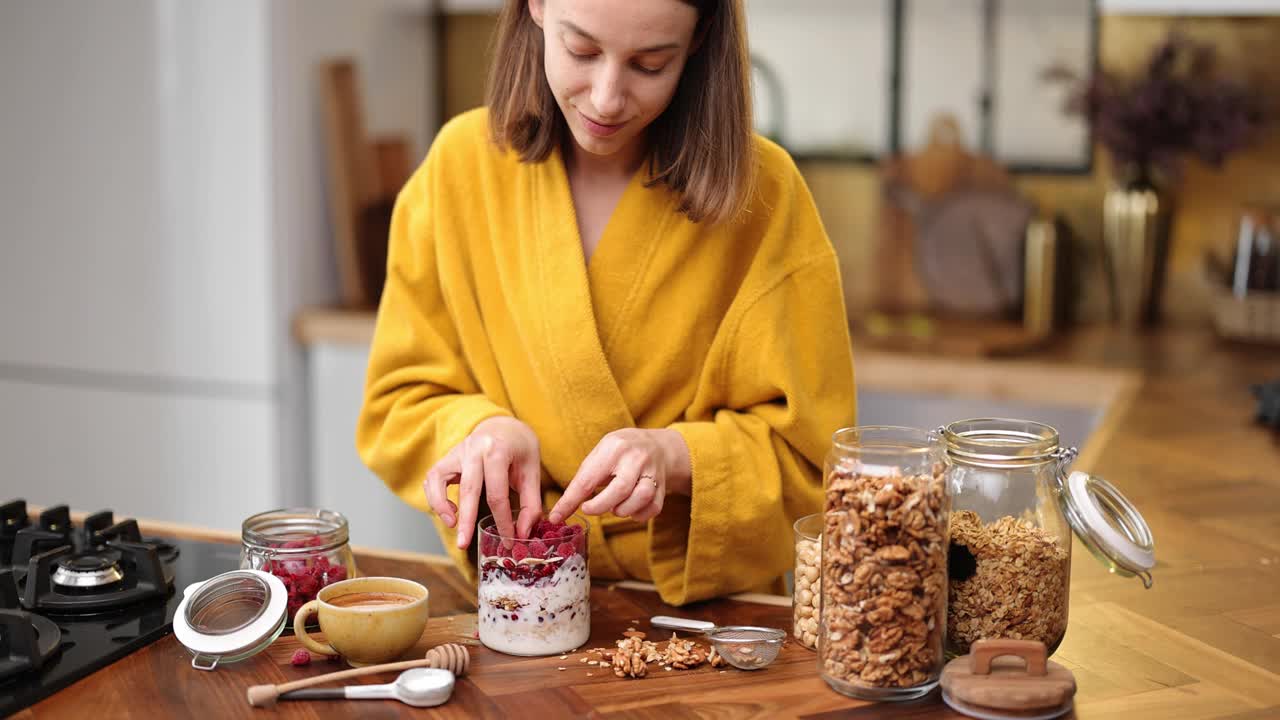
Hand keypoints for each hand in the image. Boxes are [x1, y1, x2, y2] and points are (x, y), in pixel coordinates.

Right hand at [423, 416, 542, 548]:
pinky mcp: (447, 458)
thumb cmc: (520, 449)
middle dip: (466, 520)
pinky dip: (435, 496)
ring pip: (439, 479)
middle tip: (464, 544)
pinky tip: (449, 511)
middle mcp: (474, 449)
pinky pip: (432, 478)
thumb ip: (531, 504)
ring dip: (441, 505)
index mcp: (498, 451)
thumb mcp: (533, 472)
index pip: (498, 494)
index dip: (503, 521)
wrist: (504, 425)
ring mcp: (457, 452)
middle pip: (467, 489)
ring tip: (451, 525)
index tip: (508, 541)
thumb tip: (523, 533)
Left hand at [548, 428, 689, 523]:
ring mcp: (653, 472)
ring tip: (614, 506)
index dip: (570, 501)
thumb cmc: (619, 453)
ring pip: (640, 499)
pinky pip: (652, 508)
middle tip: (589, 509)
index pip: (588, 479)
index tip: (556, 517)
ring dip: (622, 510)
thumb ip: (584, 478)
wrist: (656, 446)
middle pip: (619, 490)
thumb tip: (562, 509)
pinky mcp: (663, 487)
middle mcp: (636, 458)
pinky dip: (638, 515)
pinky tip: (630, 509)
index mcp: (614, 447)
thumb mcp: (600, 454)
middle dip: (600, 506)